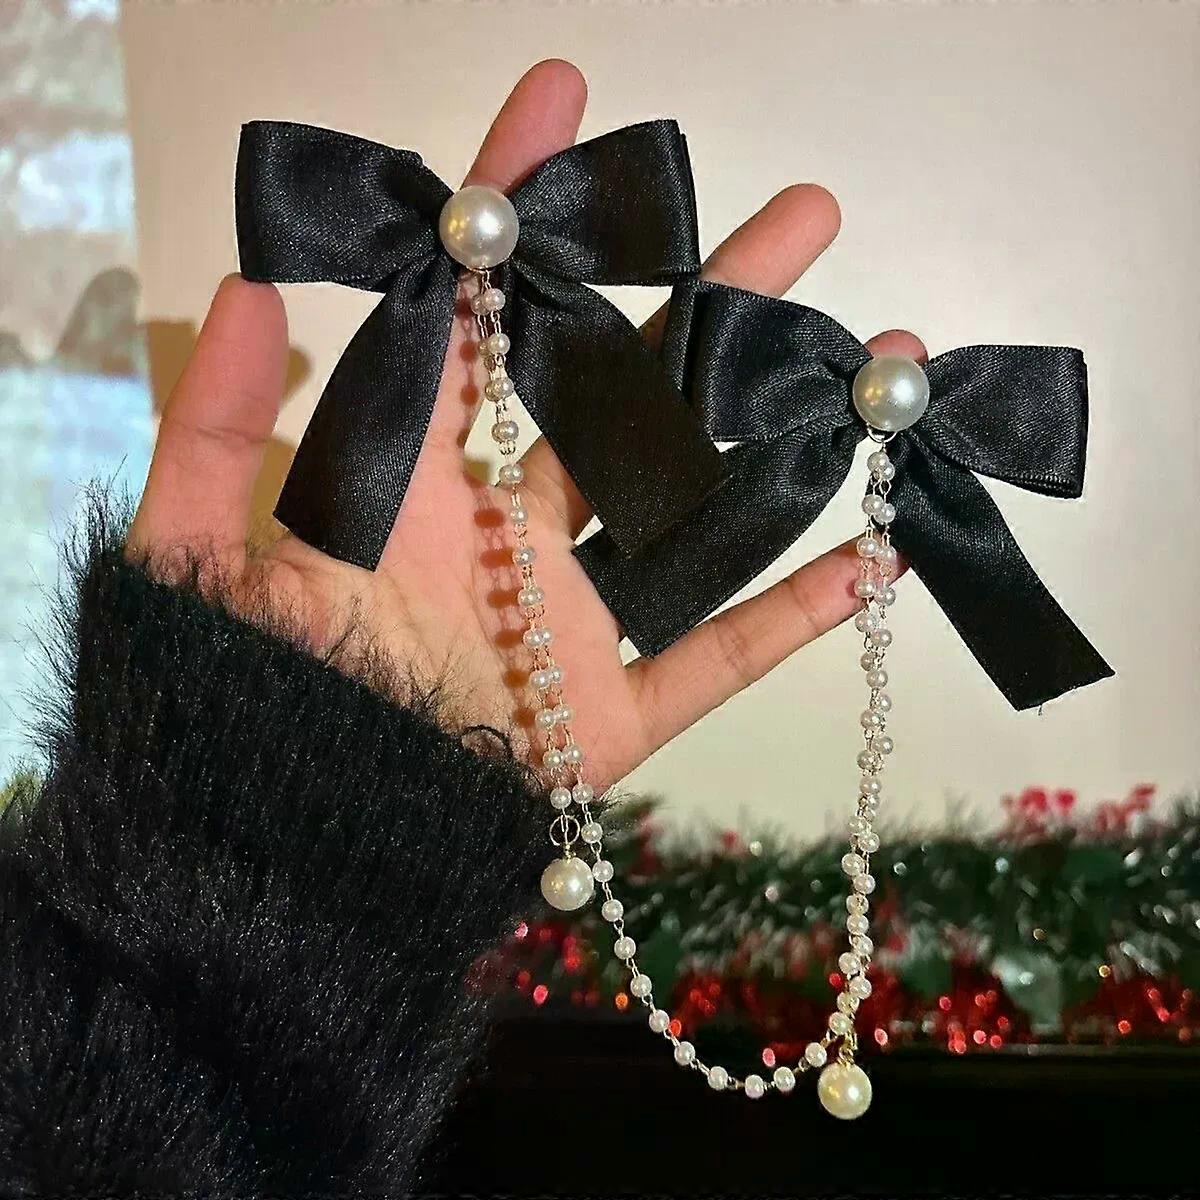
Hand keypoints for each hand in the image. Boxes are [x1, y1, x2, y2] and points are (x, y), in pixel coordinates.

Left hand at [129, 59, 924, 789]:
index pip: (484, 321)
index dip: (519, 215)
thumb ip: (215, 429)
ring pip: (697, 508)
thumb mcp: (198, 554)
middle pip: (628, 394)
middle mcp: (512, 534)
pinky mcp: (611, 718)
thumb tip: (253, 286)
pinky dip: (796, 617)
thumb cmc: (236, 703)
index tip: (571, 103)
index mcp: (420, 482)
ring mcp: (574, 621)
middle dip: (710, 295)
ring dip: (787, 437)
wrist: (279, 849)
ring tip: (874, 354)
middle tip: (800, 216)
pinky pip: (720, 659)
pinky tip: (877, 549)